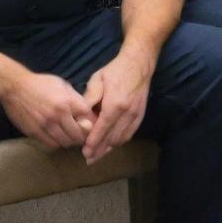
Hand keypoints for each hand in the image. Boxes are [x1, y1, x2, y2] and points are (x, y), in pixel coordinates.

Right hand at [0, 71, 94, 149]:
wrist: (16, 88)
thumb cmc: (42, 84)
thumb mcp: (63, 85)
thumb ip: (76, 99)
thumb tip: (88, 112)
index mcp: (67, 101)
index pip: (88, 118)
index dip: (92, 123)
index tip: (93, 126)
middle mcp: (58, 115)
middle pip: (78, 134)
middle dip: (83, 136)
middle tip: (83, 136)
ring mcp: (46, 125)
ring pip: (65, 142)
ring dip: (70, 141)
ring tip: (71, 137)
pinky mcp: (35, 132)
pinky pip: (51, 144)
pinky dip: (57, 143)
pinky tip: (58, 138)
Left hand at [80, 49, 153, 164]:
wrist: (139, 63)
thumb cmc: (115, 70)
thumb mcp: (97, 80)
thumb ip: (89, 99)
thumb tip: (80, 116)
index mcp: (115, 104)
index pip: (102, 129)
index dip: (93, 143)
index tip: (85, 152)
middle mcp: (127, 113)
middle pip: (112, 138)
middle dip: (100, 150)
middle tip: (89, 158)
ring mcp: (135, 115)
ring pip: (121, 138)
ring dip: (109, 148)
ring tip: (98, 155)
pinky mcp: (140, 114)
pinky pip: (130, 133)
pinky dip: (120, 141)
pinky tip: (112, 145)